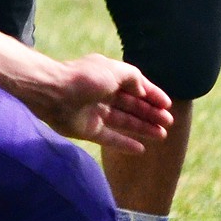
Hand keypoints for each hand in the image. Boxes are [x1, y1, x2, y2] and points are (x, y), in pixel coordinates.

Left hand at [28, 55, 172, 153]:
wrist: (53, 93)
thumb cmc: (85, 78)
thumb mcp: (115, 70)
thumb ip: (133, 78)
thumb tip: (142, 91)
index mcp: (110, 77)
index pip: (136, 87)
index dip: (153, 95)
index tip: (168, 105)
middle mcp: (104, 95)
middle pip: (132, 106)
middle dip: (151, 114)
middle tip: (168, 122)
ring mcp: (96, 113)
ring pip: (125, 122)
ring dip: (143, 128)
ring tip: (162, 135)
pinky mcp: (88, 130)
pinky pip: (110, 138)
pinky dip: (125, 144)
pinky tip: (141, 149)